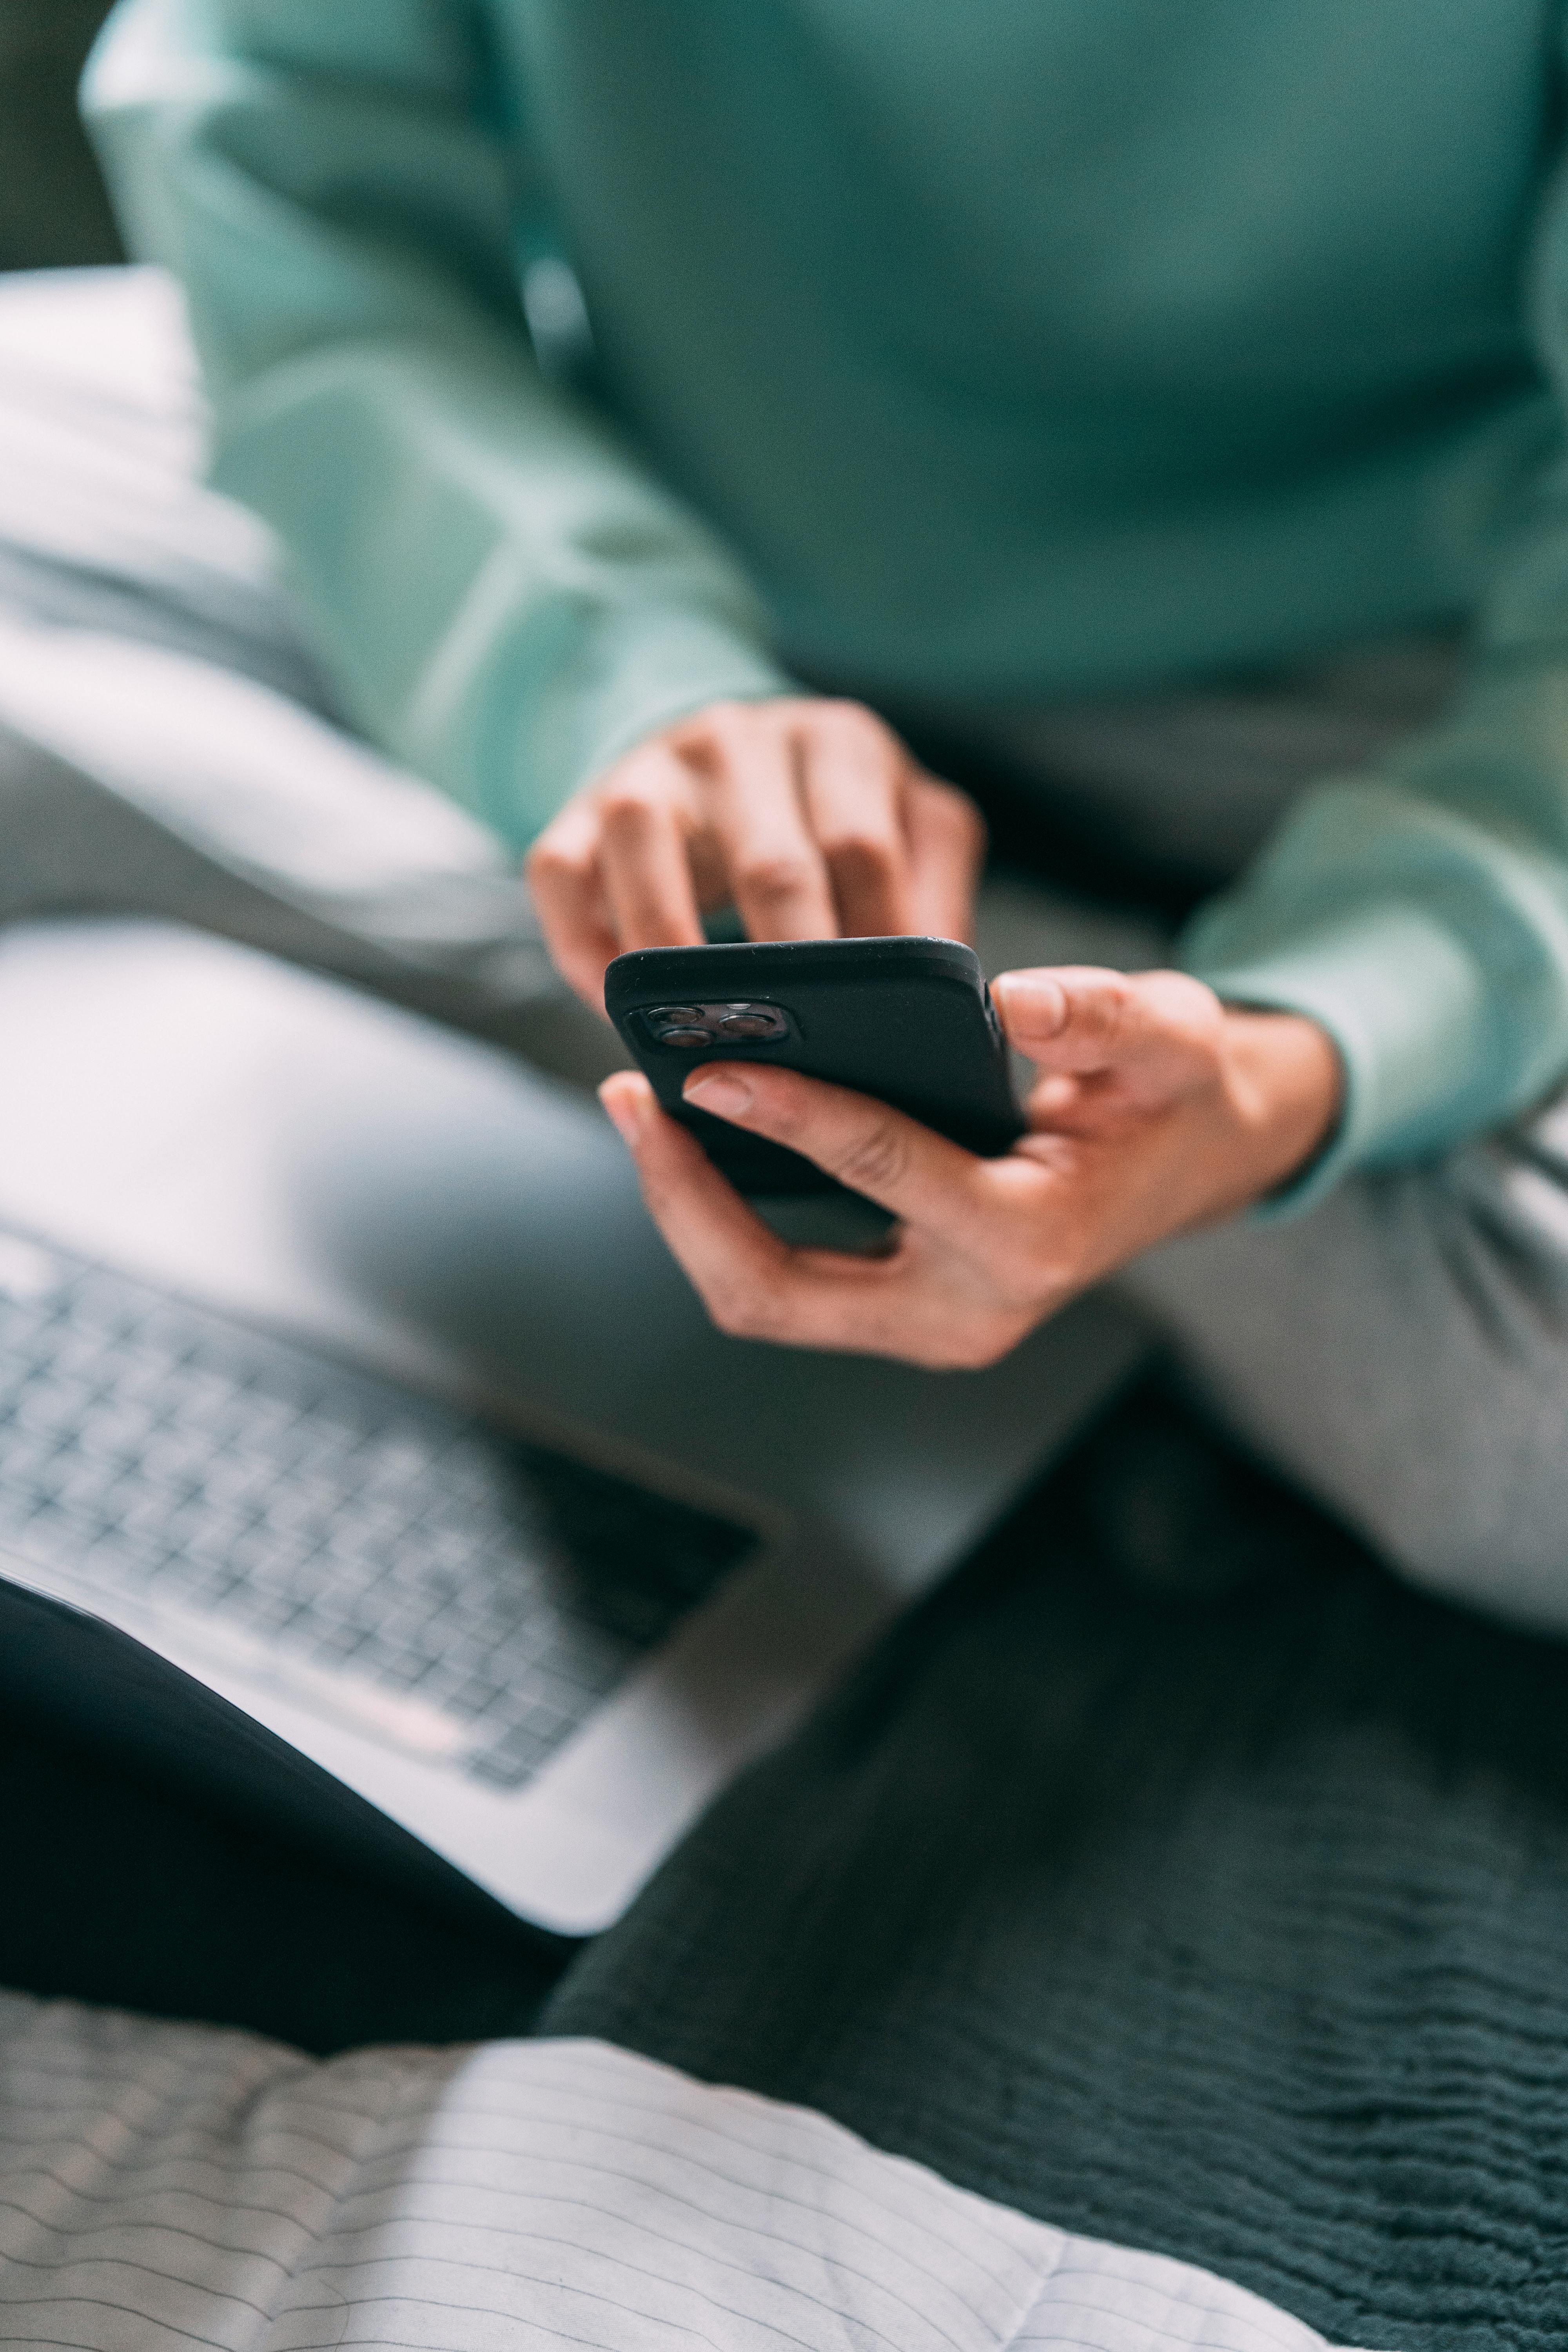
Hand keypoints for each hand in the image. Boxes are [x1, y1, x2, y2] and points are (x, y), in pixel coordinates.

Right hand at [526, 697, 984, 1009]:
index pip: (863, 850)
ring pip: (647, 848)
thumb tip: (955, 1002)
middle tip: (802, 1060)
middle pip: (770, 861)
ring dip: (671, 958)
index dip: (872, 948)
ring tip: (699, 1039)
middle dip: (786, 972)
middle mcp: (741, 739)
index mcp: (840, 743)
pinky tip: (617, 1007)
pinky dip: (584, 948)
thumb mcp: (906, 831)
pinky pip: (561, 872)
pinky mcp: (578, 803)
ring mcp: (652, 766)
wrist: (721, 756)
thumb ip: (934, 897)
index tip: (880, 1031)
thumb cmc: (828, 819)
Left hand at [598, 966, 1341, 1367]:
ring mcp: (924, 1326)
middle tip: (631, 1096)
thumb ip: (1106, 1017)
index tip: (709, 1065)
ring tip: (640, 1108)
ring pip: (761, 1299)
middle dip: (686, 1200)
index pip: (882, 1171)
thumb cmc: (1170, 1093)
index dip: (789, 1114)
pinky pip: (779, 1283)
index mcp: (1029, 1242)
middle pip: (777, 1289)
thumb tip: (1015, 1000)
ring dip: (687, 1212)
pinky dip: (720, 1218)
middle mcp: (965, 1313)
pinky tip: (690, 1137)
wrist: (1189, 1162)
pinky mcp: (894, 1311)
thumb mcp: (1172, 1036)